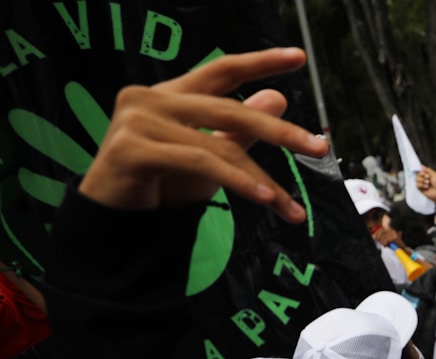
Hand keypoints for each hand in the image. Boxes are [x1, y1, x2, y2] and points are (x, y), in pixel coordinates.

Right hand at [77, 48, 327, 221]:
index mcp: (171, 95)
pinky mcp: (131, 148)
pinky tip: (266, 199)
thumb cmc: (160, 186)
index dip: (260, 62)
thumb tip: (278, 98)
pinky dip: (238, 182)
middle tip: (320, 147)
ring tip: (292, 206)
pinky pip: (200, 162)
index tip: (299, 57)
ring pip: (219, 145)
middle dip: (280, 133)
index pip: (221, 70)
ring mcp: (137, 120)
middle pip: (229, 110)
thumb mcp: (210, 159)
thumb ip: (239, 131)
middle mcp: (151, 98)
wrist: (116, 224)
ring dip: (262, 179)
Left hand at [371, 223, 404, 248]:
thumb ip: (381, 237)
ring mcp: (394, 233)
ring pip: (383, 237)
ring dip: (382, 242)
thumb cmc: (395, 246)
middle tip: (381, 243)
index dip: (376, 233)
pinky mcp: (395, 237)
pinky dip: (385, 243)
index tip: (375, 238)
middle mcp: (392, 230)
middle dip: (378, 238)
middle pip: (380, 232)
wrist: (403, 250)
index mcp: (390, 230)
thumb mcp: (387, 240)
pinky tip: (387, 245)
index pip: (381, 229)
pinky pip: (386, 239)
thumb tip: (373, 236)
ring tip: (385, 245)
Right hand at [416, 165, 435, 202]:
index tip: (426, 173)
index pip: (421, 170)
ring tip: (428, 183)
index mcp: (427, 174)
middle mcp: (424, 178)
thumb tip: (421, 166)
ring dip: (422, 180)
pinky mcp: (420, 189)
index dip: (422, 171)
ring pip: (417, 179)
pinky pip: (417, 185)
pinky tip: (426, 187)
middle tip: (428, 178)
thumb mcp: (435, 174)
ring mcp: (422, 183)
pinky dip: (422, 185)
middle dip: (422, 175)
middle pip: (418, 174)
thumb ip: (428, 170)